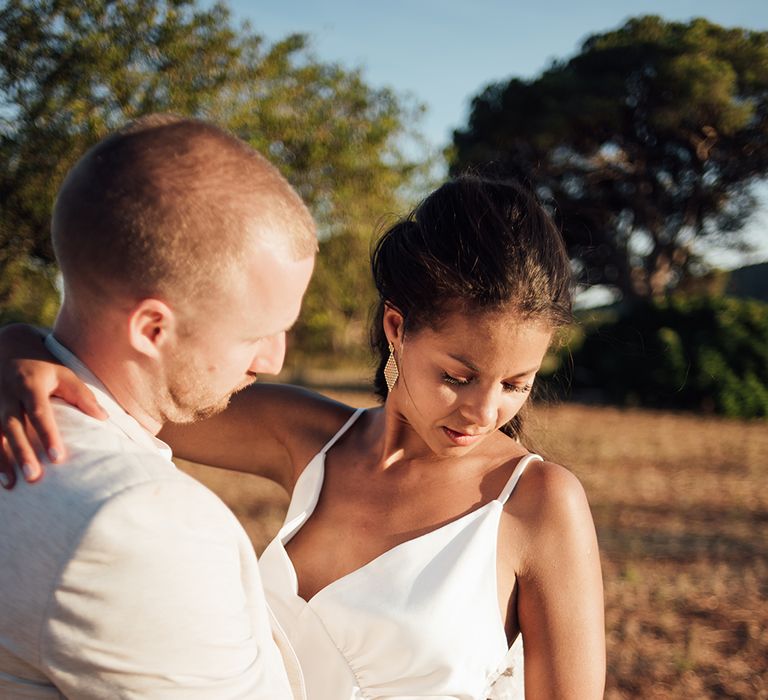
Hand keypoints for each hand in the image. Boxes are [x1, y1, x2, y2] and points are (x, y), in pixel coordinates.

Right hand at [0, 327, 106, 488]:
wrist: (7, 347)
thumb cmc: (43, 367)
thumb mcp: (65, 374)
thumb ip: (82, 396)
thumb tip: (104, 418)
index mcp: (30, 384)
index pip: (39, 412)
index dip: (47, 435)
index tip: (58, 458)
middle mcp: (6, 394)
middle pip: (12, 426)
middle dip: (21, 453)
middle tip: (33, 477)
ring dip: (1, 460)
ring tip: (12, 483)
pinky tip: (0, 477)